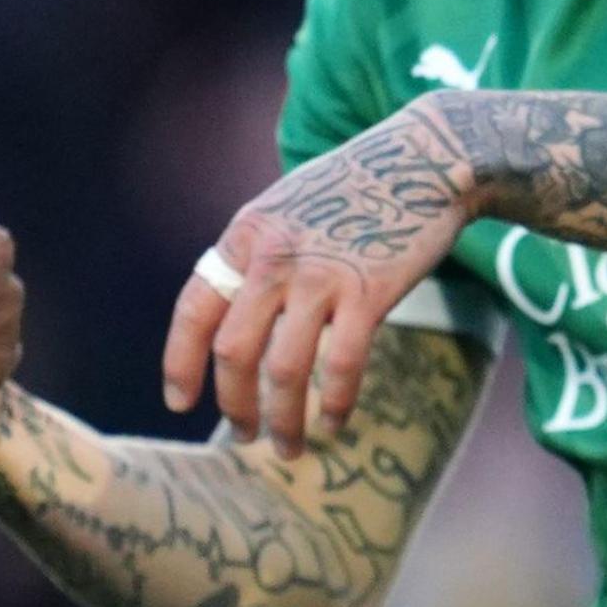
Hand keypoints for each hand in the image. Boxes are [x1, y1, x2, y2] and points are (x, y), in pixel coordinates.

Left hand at [160, 101, 473, 454]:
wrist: (426, 159)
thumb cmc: (358, 189)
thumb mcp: (286, 209)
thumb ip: (257, 258)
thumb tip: (234, 321)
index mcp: (246, 235)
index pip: (194, 309)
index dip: (180, 363)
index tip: (180, 403)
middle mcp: (274, 256)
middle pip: (233, 350)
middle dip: (234, 404)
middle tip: (244, 435)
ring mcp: (321, 274)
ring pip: (284, 369)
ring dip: (282, 419)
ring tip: (288, 447)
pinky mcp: (369, 291)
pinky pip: (341, 365)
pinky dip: (336, 405)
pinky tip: (334, 425)